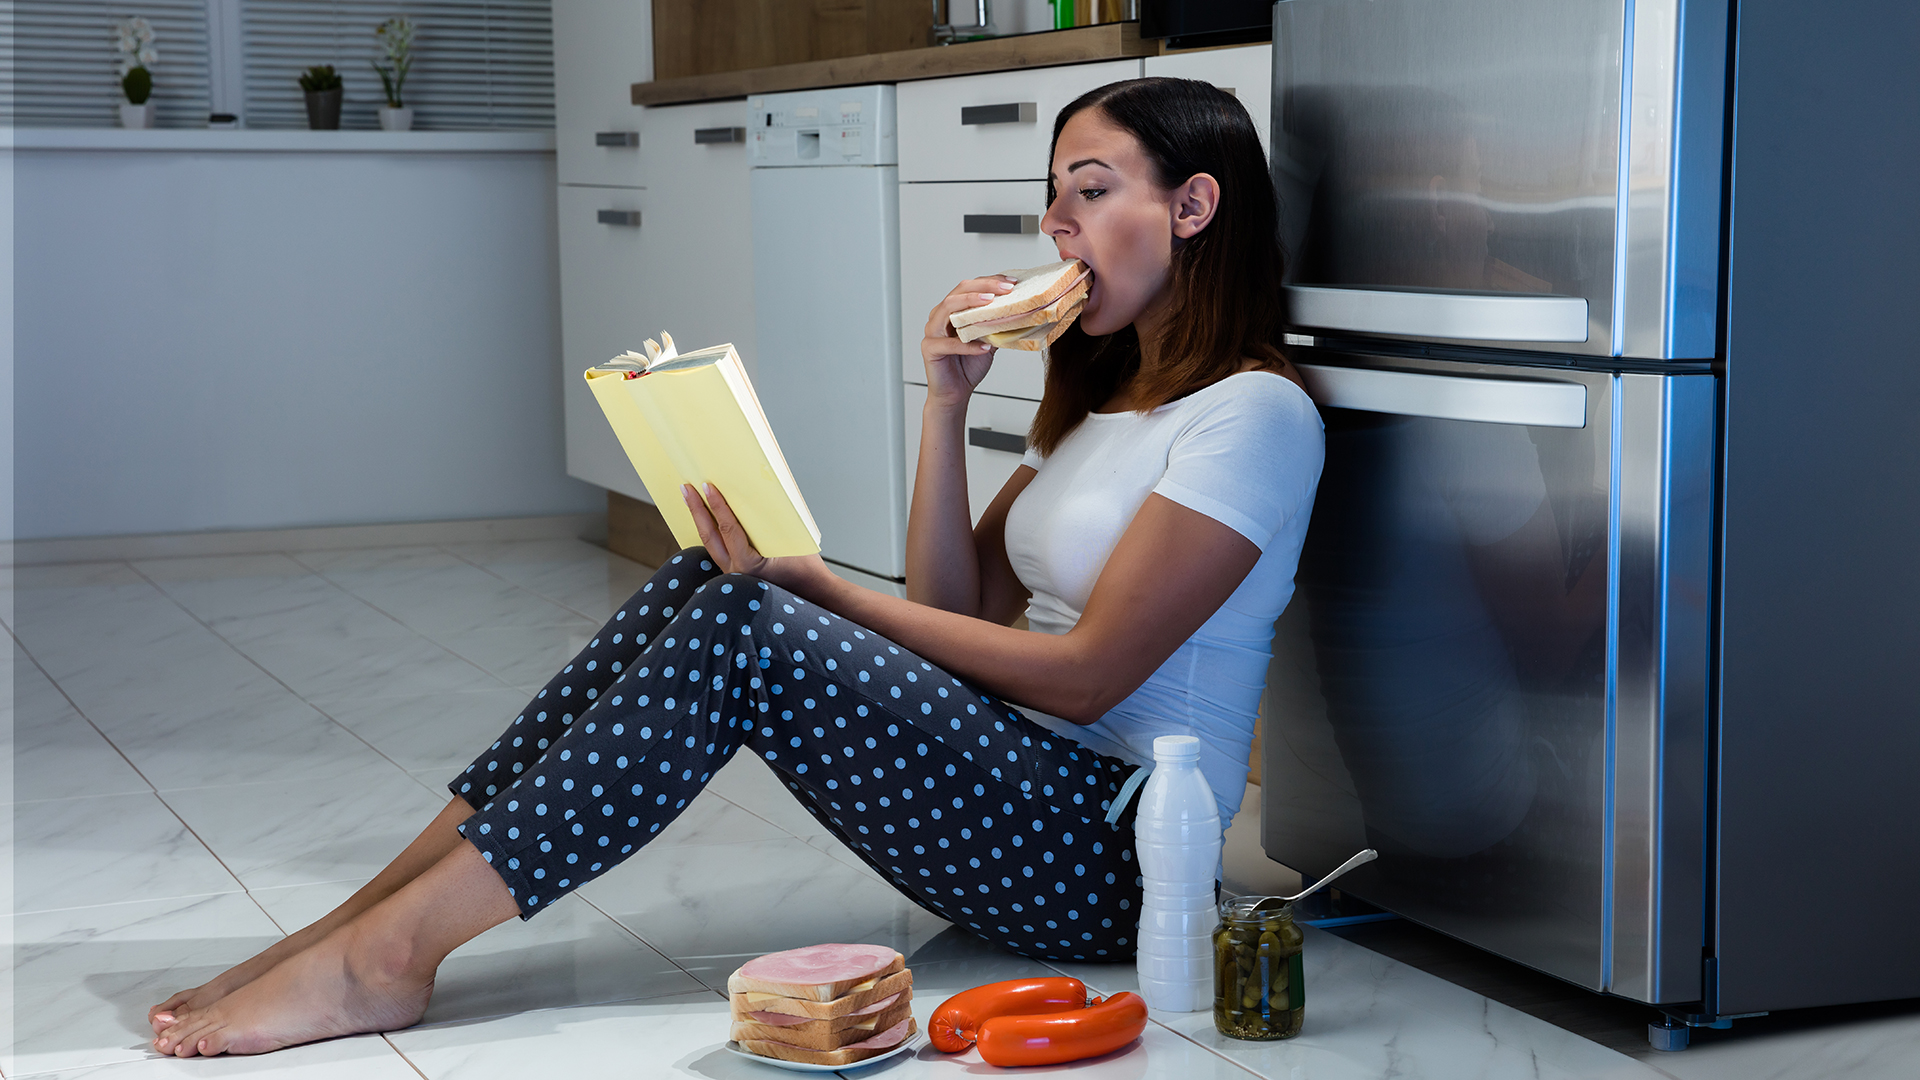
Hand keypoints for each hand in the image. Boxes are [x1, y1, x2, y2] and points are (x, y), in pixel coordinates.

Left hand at [681, 482, 837, 600]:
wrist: (812, 591)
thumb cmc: (805, 567)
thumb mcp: (789, 537)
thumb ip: (768, 520)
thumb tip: (752, 494)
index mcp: (748, 565)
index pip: (727, 528)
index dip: (717, 505)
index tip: (708, 486)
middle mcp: (735, 572)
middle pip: (708, 536)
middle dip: (696, 510)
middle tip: (687, 489)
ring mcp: (732, 574)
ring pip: (710, 544)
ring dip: (700, 520)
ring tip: (691, 500)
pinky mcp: (734, 573)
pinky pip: (718, 550)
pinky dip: (711, 532)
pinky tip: (706, 519)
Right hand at [922, 276, 1015, 407]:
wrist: (956, 392)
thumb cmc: (969, 366)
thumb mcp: (990, 341)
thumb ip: (997, 325)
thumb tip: (1019, 311)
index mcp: (953, 310)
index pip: (970, 287)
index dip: (990, 281)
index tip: (1012, 282)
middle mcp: (940, 316)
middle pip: (959, 292)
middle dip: (984, 287)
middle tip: (1005, 288)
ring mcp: (932, 331)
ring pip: (948, 308)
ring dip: (971, 303)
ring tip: (991, 302)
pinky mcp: (930, 349)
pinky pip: (949, 343)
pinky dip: (968, 345)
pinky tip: (985, 347)